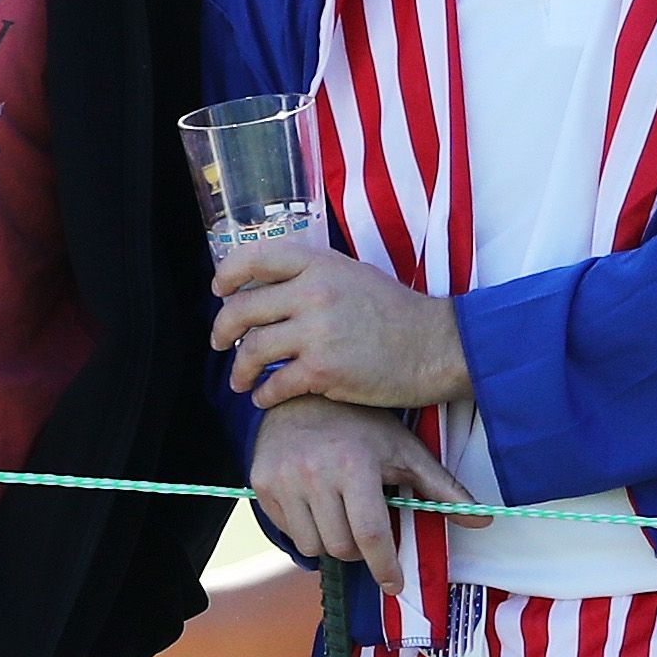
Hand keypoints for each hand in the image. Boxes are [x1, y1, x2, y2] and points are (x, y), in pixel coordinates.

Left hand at [215, 243, 471, 408]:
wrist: (436, 347)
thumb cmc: (397, 313)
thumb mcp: (354, 275)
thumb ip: (312, 277)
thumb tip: (270, 289)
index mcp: (319, 264)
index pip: (255, 258)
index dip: (228, 274)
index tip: (220, 290)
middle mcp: (313, 293)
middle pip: (242, 309)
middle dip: (222, 331)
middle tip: (220, 343)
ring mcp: (317, 332)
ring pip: (253, 350)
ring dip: (240, 370)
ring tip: (242, 381)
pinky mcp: (324, 371)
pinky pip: (275, 385)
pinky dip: (264, 396)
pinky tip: (267, 398)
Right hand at [249, 397, 461, 590]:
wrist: (304, 397)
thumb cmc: (363, 427)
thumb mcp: (405, 451)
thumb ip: (442, 489)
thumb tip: (483, 520)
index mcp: (354, 465)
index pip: (370, 534)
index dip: (385, 566)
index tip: (394, 584)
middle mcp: (314, 473)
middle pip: (341, 547)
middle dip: (359, 549)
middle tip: (366, 529)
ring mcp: (283, 479)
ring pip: (312, 546)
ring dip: (332, 541)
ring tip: (341, 514)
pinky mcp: (259, 483)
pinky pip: (288, 531)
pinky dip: (306, 529)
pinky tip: (316, 503)